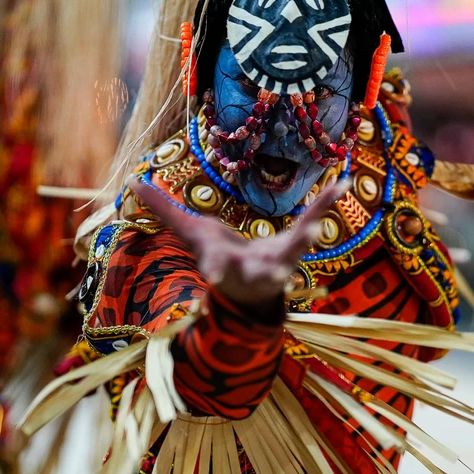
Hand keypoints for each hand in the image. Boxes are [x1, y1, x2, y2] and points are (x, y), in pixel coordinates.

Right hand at [132, 178, 348, 310]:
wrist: (250, 291)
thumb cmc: (218, 259)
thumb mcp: (191, 236)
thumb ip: (164, 210)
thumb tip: (131, 183)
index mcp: (224, 266)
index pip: (216, 267)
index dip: (214, 270)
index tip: (212, 275)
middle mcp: (254, 269)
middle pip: (261, 269)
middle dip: (268, 270)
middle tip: (281, 271)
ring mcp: (280, 262)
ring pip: (293, 251)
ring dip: (305, 239)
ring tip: (317, 228)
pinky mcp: (297, 247)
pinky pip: (312, 221)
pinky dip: (326, 203)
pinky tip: (342, 183)